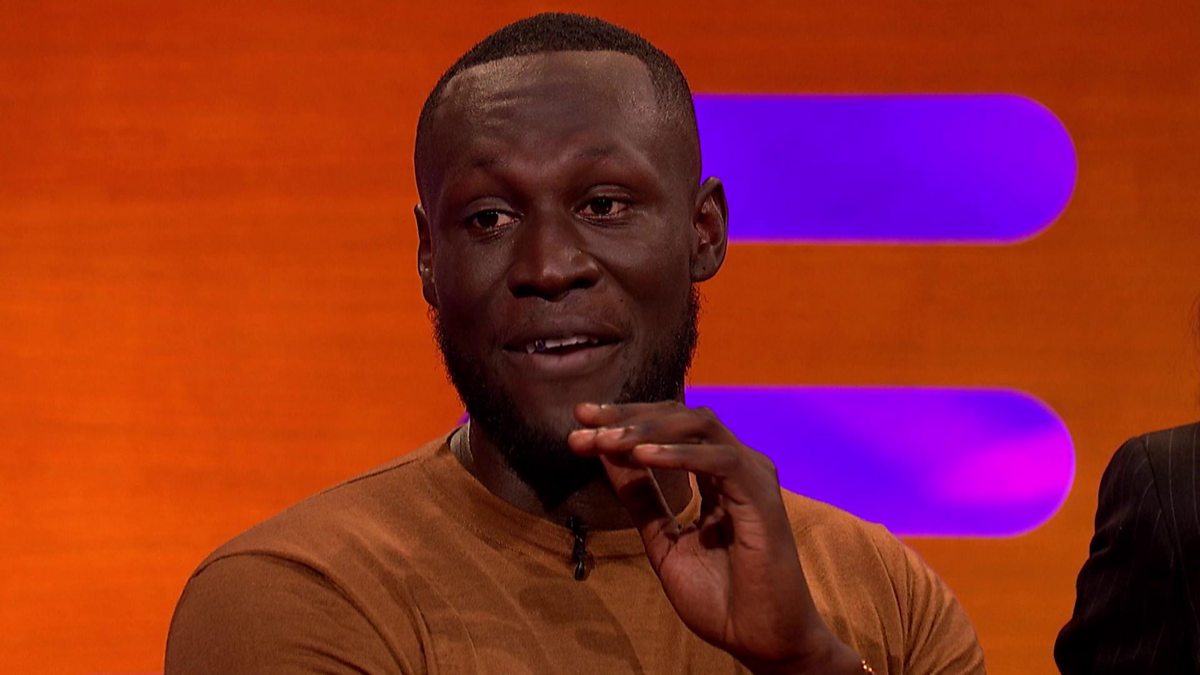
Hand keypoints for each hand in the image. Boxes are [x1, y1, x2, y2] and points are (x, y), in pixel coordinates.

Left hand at [567, 402, 862, 673]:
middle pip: (680, 416)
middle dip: (628, 414)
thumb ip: (642, 498)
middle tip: (584, 419)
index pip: (668, 428)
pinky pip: (720, 460)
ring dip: (648, 429)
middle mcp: (737, 465)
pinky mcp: (763, 497)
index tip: (579, 422)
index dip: (623, 419)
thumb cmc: (720, 597)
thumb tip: (606, 453)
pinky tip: (643, 456)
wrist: (759, 641)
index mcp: (716, 473)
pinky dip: (680, 455)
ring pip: (699, 426)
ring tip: (607, 440)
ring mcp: (752, 476)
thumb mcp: (663, 541)